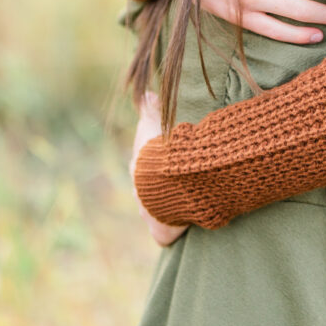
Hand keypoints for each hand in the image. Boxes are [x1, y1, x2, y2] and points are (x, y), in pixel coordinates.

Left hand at [130, 92, 186, 245]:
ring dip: (168, 208)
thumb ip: (149, 107)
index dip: (156, 166)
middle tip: (180, 185)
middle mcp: (140, 192)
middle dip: (160, 190)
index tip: (170, 163)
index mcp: (138, 168)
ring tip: (186, 203)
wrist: (169, 176)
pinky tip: (185, 226)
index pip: (143, 168)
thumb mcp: (154, 121)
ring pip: (156, 212)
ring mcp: (149, 213)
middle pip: (148, 193)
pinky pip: (166, 234)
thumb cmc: (161, 147)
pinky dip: (173, 231)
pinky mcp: (161, 230)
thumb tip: (145, 92)